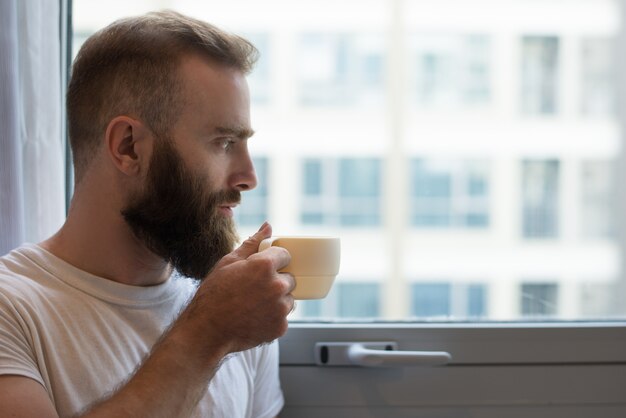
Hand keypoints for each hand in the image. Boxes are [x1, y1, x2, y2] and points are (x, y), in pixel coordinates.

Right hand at [181, 222, 294, 355]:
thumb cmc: (214, 294)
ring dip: (277, 300)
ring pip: (288, 299)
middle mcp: (277, 286)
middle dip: (276, 281)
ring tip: (254, 305)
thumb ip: (252, 244)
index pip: (286, 255)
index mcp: (265, 266)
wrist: (206, 330)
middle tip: (255, 290)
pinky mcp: (280, 327)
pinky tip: (254, 318)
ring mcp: (280, 308)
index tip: (265, 268)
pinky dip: (272, 318)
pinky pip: (283, 318)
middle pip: (289, 278)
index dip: (275, 261)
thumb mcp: (228, 263)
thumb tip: (268, 227)